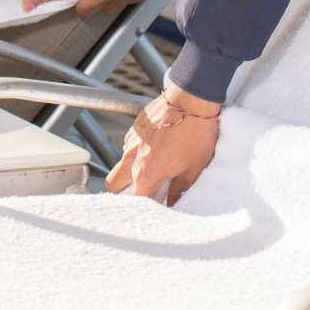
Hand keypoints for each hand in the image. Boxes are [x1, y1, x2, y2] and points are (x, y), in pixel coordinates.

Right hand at [103, 85, 220, 205]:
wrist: (191, 99)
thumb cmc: (195, 133)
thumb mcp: (194, 169)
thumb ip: (179, 191)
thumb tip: (173, 203)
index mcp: (146, 173)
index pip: (135, 202)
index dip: (143, 209)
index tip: (153, 210)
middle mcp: (132, 158)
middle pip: (113, 185)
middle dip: (123, 192)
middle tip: (144, 192)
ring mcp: (131, 140)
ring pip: (121, 164)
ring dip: (130, 171)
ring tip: (155, 167)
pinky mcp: (135, 126)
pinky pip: (129, 145)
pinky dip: (137, 152)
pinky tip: (157, 147)